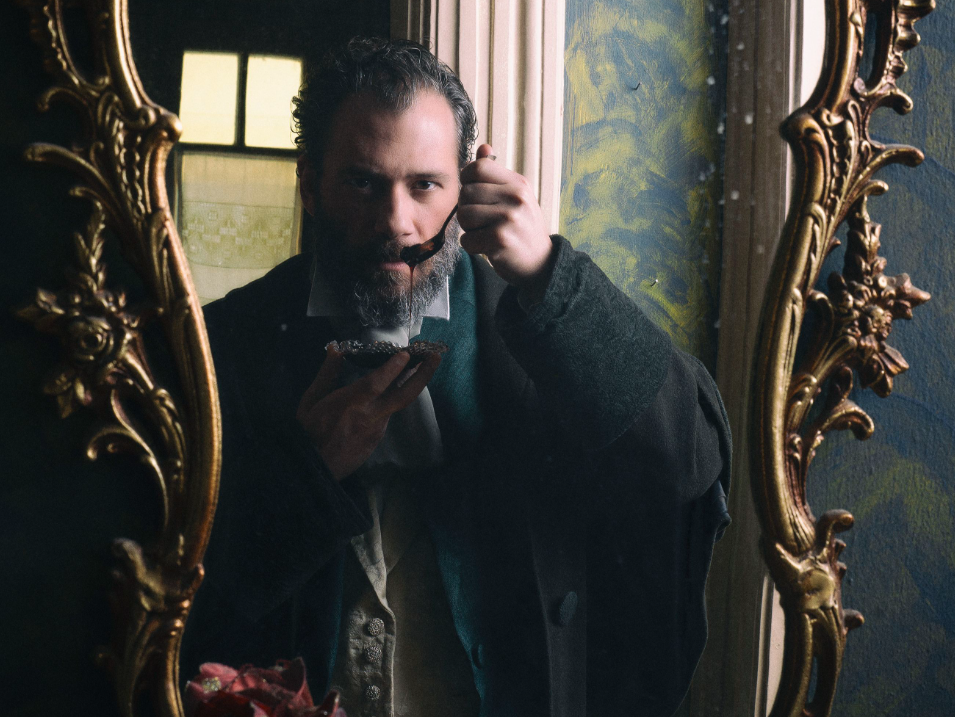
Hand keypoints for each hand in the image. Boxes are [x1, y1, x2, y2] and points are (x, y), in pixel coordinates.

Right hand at [296, 344, 441, 480]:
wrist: (312, 470)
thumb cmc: (307, 432)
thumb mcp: (311, 400)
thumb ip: (327, 374)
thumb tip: (335, 349)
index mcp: (349, 404)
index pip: (376, 383)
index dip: (392, 368)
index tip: (406, 354)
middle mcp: (368, 417)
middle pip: (403, 395)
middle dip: (423, 374)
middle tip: (436, 356)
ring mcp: (376, 430)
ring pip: (398, 404)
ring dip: (411, 384)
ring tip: (421, 365)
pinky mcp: (376, 440)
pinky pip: (388, 416)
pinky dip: (393, 400)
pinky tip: (395, 388)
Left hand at [458, 144, 555, 297]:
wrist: (540, 264)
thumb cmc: (522, 229)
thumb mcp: (516, 197)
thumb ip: (497, 174)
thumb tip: (483, 147)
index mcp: (518, 183)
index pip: (478, 167)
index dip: (466, 180)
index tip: (473, 194)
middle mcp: (515, 197)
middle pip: (466, 193)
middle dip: (467, 209)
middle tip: (482, 222)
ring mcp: (509, 218)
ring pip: (464, 215)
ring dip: (468, 229)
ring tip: (484, 233)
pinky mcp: (500, 239)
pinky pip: (467, 239)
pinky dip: (472, 246)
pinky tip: (486, 247)